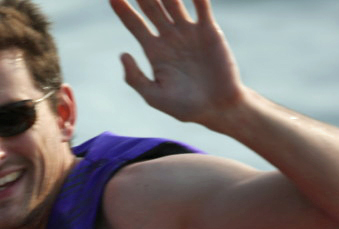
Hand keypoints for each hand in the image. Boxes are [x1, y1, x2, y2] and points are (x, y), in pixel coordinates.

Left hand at [110, 0, 244, 124]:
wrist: (217, 108)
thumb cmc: (184, 107)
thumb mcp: (154, 96)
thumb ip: (135, 77)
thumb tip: (122, 54)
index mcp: (154, 51)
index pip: (134, 24)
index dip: (123, 10)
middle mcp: (169, 37)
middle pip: (151, 6)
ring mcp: (189, 31)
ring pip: (173, 1)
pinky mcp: (209, 30)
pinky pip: (200, 5)